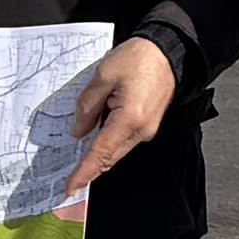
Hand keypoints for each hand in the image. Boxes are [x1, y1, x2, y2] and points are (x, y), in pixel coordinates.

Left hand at [64, 37, 177, 203]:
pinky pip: (124, 140)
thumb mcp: (103, 75)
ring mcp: (147, 129)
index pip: (100, 153)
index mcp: (129, 118)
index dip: (83, 173)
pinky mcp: (149, 124)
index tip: (70, 188)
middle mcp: (141, 130)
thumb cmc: (140, 57)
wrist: (169, 50)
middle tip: (68, 177)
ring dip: (98, 155)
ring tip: (77, 155)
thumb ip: (88, 105)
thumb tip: (79, 131)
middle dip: (89, 169)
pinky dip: (108, 143)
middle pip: (109, 158)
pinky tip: (95, 136)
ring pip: (116, 150)